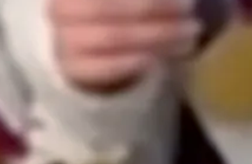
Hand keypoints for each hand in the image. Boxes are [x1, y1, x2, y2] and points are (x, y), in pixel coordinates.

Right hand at [46, 0, 200, 92]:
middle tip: (190, 9)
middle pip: (110, 7)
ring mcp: (64, 39)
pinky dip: (134, 62)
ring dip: (156, 36)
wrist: (86, 48)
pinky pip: (106, 67)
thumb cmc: (114, 10)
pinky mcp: (73, 69)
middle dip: (156, 7)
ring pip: (113, 37)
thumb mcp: (126, 1)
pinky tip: (159, 58)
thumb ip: (149, 0)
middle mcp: (62, 8)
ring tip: (188, 35)